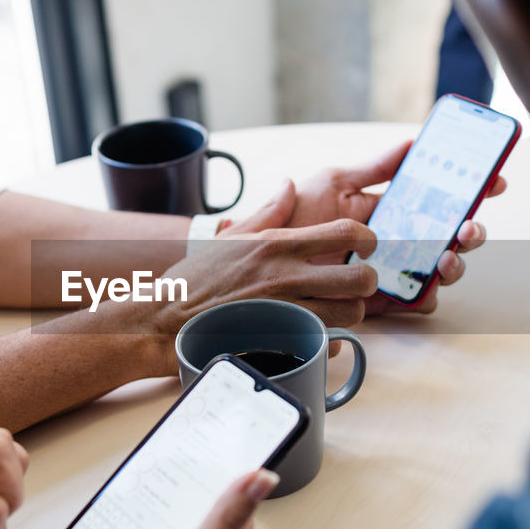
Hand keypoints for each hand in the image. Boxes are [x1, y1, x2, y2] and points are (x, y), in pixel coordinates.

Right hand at [144, 218, 378, 373]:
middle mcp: (285, 275)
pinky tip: (312, 334)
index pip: (346, 231)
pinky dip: (326, 341)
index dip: (368, 239)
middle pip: (361, 277)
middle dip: (366, 282)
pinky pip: (326, 343)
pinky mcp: (279, 342)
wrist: (161, 321)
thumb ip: (267, 212)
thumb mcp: (229, 239)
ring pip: (350, 314)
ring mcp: (284, 311)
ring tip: (334, 310)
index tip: (365, 248)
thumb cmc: (192, 281)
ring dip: (349, 313)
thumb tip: (289, 185)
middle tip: (355, 285)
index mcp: (276, 244)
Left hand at [227, 142, 506, 318]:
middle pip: (450, 233)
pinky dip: (428, 294)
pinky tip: (428, 285)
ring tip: (449, 255)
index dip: (472, 189)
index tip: (494, 180)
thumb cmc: (291, 218)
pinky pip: (415, 300)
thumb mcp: (330, 182)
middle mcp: (397, 238)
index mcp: (389, 206)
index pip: (440, 196)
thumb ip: (372, 168)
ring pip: (440, 266)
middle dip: (471, 228)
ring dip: (455, 261)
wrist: (257, 262)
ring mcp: (391, 268)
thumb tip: (410, 143)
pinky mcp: (379, 298)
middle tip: (470, 226)